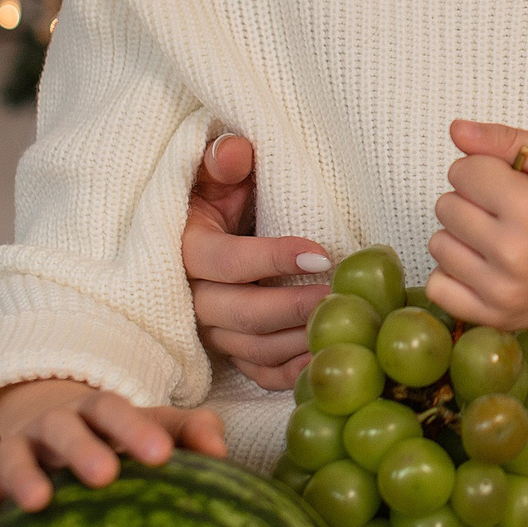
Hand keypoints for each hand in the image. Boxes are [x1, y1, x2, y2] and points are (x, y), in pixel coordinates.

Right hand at [0, 379, 225, 526]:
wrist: (50, 435)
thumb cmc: (116, 441)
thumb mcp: (151, 430)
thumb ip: (189, 433)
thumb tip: (223, 452)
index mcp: (97, 411)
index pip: (116, 410)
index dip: (138, 430)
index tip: (164, 456)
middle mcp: (53, 426)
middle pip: (65, 429)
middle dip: (84, 449)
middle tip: (107, 475)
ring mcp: (15, 452)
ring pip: (12, 457)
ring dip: (23, 477)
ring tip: (38, 504)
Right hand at [183, 133, 331, 388]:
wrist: (209, 226)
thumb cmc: (219, 193)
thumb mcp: (216, 171)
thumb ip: (224, 160)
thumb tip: (236, 153)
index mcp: (184, 249)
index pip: (225, 261)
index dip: (272, 259)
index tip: (323, 256)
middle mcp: (190, 297)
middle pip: (239, 313)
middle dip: (293, 307)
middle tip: (340, 296)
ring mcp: (208, 329)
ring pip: (250, 347)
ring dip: (296, 340)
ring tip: (342, 324)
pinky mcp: (227, 350)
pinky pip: (256, 371)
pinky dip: (289, 373)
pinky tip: (324, 359)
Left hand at [425, 120, 527, 335]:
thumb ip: (506, 138)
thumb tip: (455, 129)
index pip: (463, 171)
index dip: (482, 168)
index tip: (506, 180)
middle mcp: (514, 253)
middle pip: (446, 206)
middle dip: (470, 199)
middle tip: (504, 209)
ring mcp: (503, 291)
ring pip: (438, 244)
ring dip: (460, 234)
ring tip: (495, 235)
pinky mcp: (496, 317)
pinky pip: (437, 286)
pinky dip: (452, 272)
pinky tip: (482, 264)